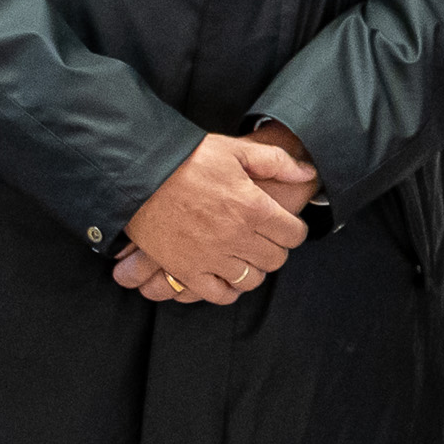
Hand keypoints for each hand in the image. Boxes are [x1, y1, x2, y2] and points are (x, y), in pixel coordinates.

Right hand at [117, 131, 316, 305]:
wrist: (136, 174)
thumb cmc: (187, 159)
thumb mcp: (236, 150)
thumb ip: (276, 162)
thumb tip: (307, 173)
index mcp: (254, 208)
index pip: (294, 235)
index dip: (293, 230)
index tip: (284, 225)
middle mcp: (236, 236)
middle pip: (276, 259)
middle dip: (275, 249)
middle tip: (264, 239)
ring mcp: (211, 256)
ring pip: (251, 279)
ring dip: (253, 269)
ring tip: (245, 256)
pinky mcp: (185, 269)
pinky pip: (218, 294)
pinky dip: (227, 289)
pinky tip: (225, 275)